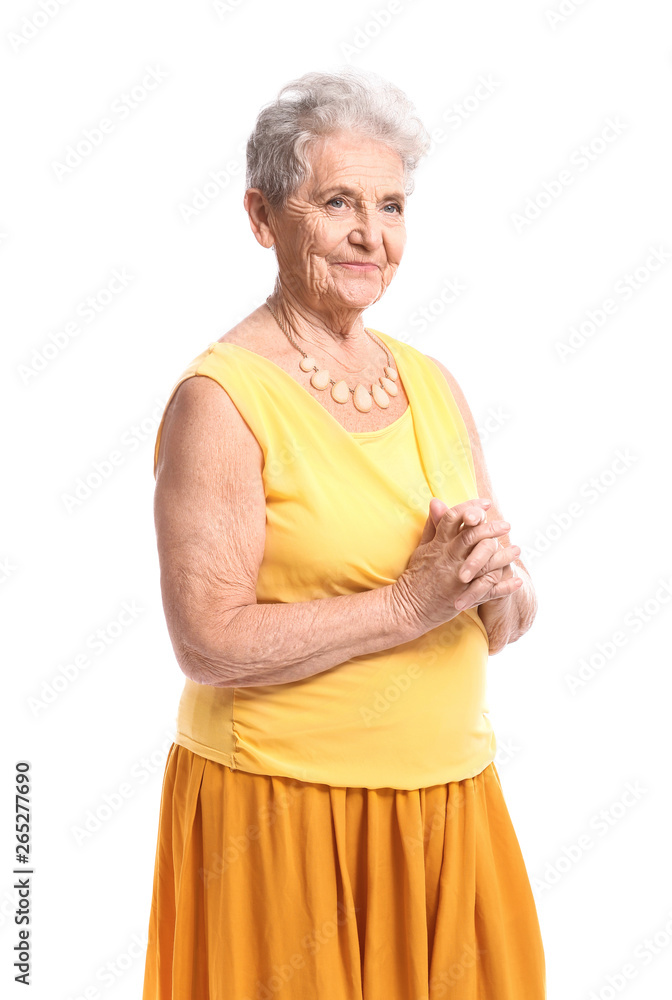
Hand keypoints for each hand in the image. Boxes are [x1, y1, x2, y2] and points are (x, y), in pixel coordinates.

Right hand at [393, 497, 522, 631]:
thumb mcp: (422, 548)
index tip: (486, 503)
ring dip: (504, 556)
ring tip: (517, 549)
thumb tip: (436, 501)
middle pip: (472, 536)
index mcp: (438, 545)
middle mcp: (448, 558)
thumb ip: (432, 525)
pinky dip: (505, 587)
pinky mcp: (464, 596)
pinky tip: (517, 580)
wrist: (408, 607)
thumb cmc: (415, 576)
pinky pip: (489, 591)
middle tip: (507, 525)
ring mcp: (457, 578)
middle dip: (491, 528)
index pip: (453, 517)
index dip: (470, 507)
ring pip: (486, 563)